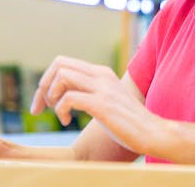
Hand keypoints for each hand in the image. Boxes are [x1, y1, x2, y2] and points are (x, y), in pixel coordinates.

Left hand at [30, 56, 158, 154]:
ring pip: (62, 75)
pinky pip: (69, 98)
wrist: (152, 132)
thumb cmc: (128, 122)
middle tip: (42, 108)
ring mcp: (102, 88)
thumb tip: (65, 93)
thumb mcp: (107, 99)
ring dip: (51, 96)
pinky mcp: (102, 104)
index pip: (63, 62)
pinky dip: (61, 110)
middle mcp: (101, 75)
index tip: (42, 103)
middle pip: (59, 63)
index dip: (46, 81)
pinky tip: (67, 121)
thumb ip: (90, 91)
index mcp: (100, 73)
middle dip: (43, 86)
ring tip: (59, 113)